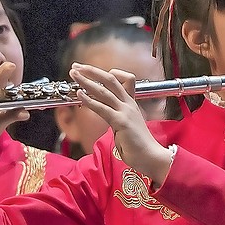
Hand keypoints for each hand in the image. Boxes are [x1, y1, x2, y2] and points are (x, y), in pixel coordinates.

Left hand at [69, 63, 173, 185]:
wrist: (150, 157)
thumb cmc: (137, 146)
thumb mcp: (125, 126)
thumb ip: (116, 117)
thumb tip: (106, 114)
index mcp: (131, 103)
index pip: (124, 79)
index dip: (108, 73)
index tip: (92, 72)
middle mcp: (129, 104)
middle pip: (110, 79)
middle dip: (91, 71)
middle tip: (76, 66)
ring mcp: (126, 112)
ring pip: (104, 90)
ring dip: (86, 81)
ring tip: (73, 75)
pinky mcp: (121, 122)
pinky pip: (102, 108)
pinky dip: (89, 100)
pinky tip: (79, 94)